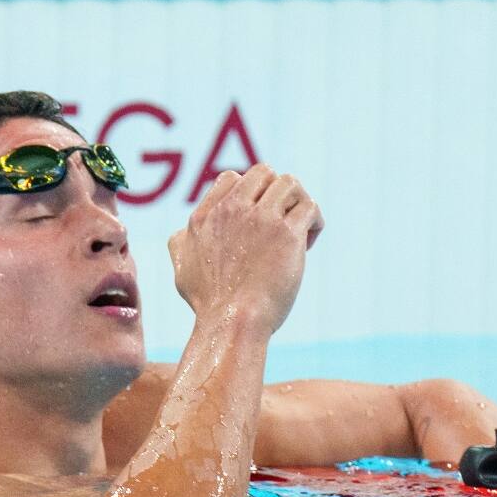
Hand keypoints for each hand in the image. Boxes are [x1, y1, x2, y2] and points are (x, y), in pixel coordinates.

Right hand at [168, 164, 323, 334]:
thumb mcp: (182, 269)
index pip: (232, 178)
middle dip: (276, 194)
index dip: (250, 196)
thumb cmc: (209, 304)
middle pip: (264, 173)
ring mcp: (261, 219)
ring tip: (300, 230)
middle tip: (281, 224)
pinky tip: (308, 243)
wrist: (232, 322)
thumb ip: (182, 243)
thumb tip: (185, 231)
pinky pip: (310, 207)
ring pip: (290, 183)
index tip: (256, 223)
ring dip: (298, 202)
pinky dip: (314, 221)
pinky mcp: (287, 234)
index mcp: (206, 215)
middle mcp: (233, 210)